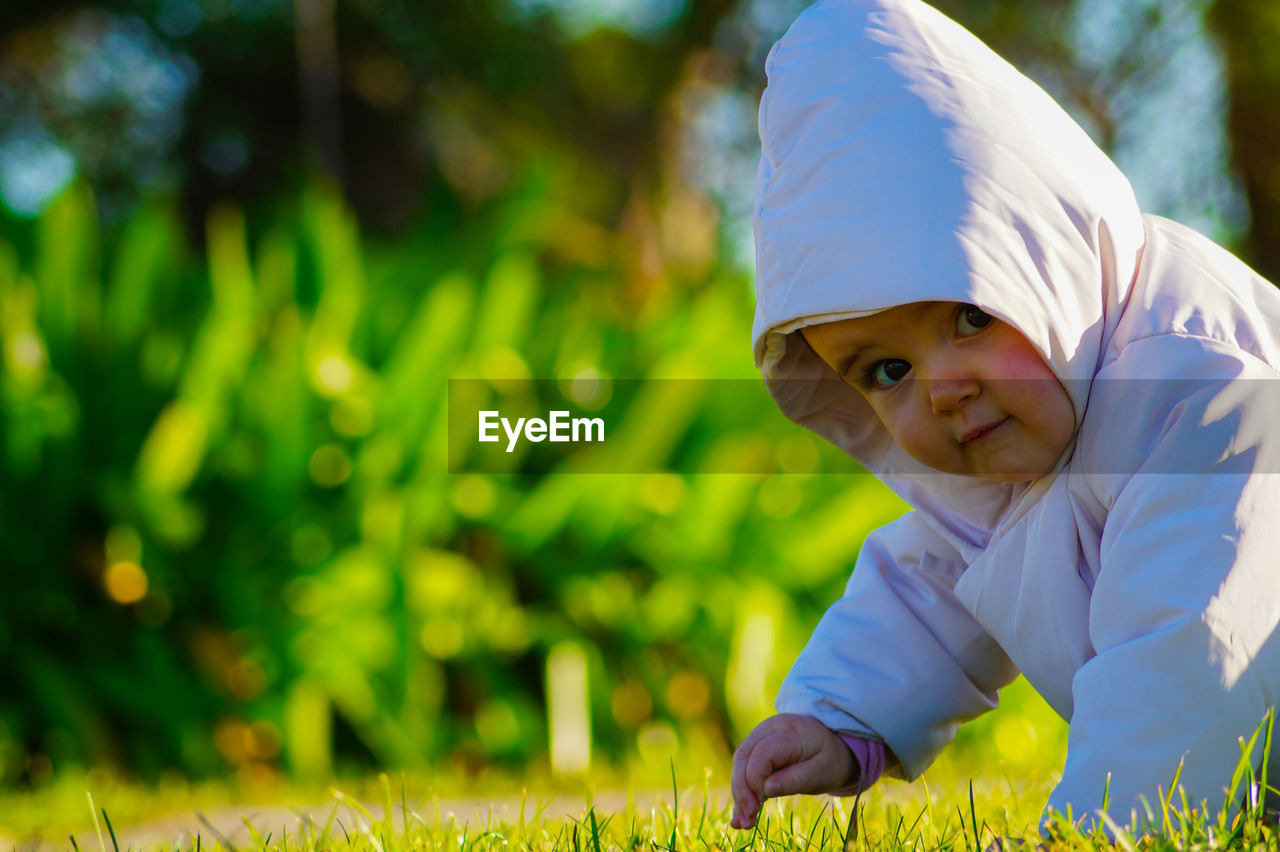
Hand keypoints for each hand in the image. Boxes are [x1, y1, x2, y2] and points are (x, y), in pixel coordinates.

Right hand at [729, 713, 857, 829]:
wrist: (832, 746)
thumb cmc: (829, 760)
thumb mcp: (821, 773)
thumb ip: (795, 779)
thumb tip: (765, 789)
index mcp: (789, 731)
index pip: (762, 753)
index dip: (755, 780)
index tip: (757, 808)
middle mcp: (769, 728)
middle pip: (744, 756)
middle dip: (741, 789)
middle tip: (748, 819)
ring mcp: (760, 735)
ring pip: (739, 763)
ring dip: (739, 793)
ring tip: (744, 822)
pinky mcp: (755, 747)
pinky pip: (743, 767)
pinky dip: (741, 791)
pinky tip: (740, 815)